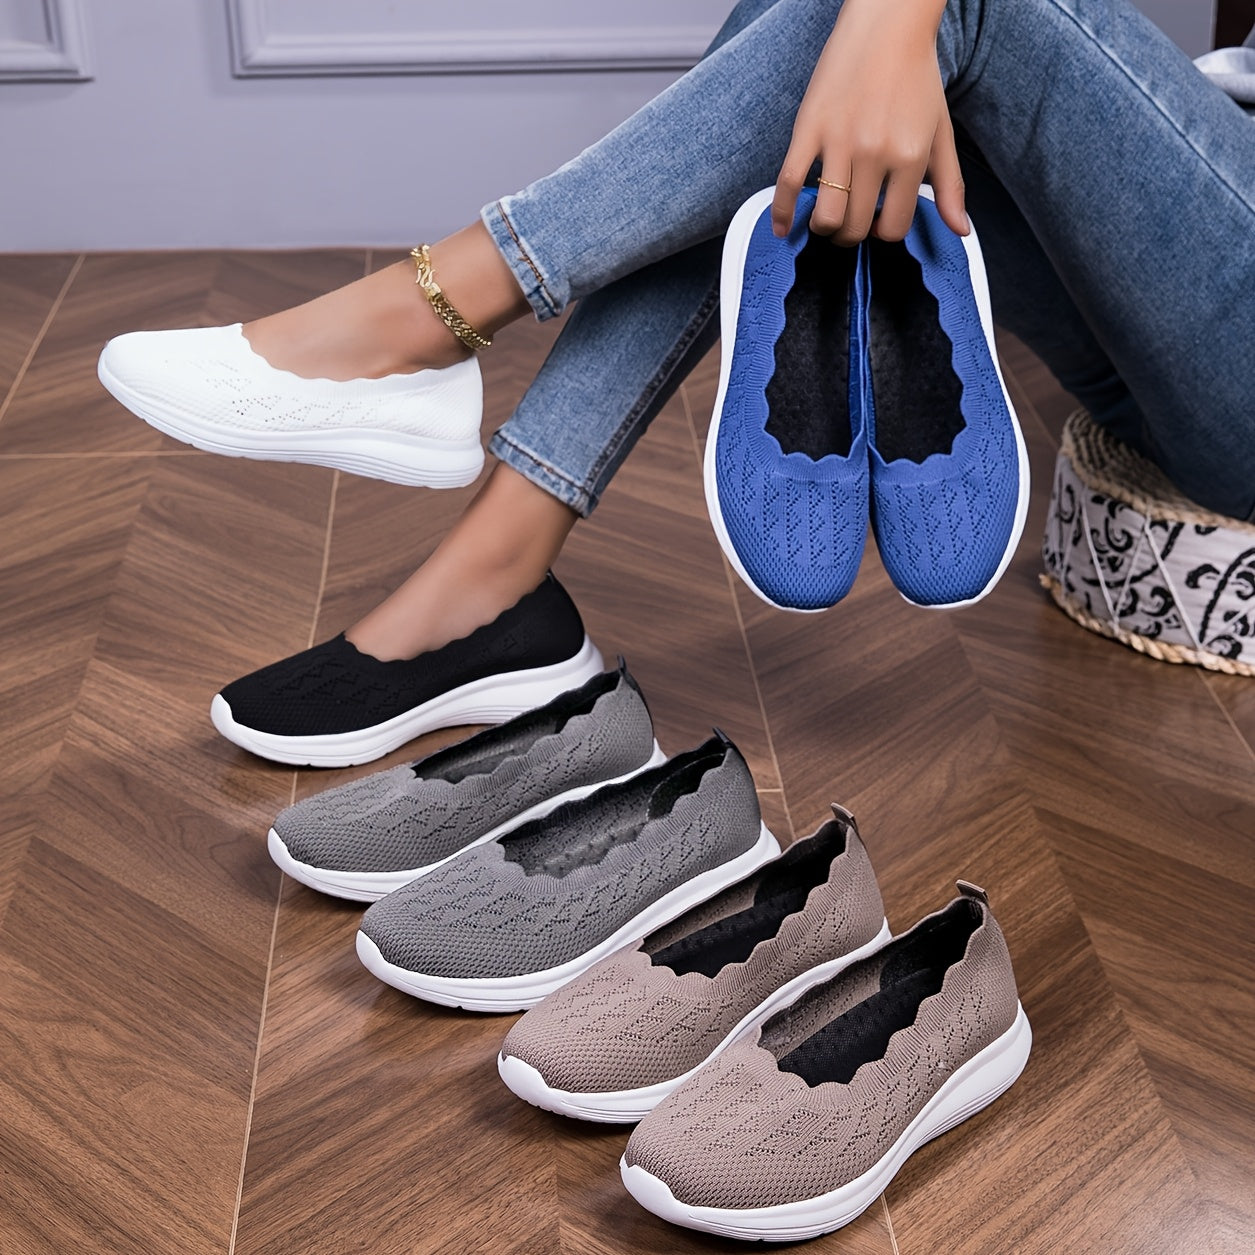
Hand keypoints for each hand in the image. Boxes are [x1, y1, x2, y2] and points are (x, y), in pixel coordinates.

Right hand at [772, 0, 968, 243]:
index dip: (884, 230)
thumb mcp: (941, 132)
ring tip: (828, 218)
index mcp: (910, 156)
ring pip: (825, 215)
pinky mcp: (808, 128)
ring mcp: (839, 141)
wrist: (887, 23)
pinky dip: (782, 213)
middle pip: (855, 226)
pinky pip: (789, 182)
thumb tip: (960, 231)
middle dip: (852, 233)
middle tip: (852, 220)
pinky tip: (784, 228)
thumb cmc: (916, 77)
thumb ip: (950, 184)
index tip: (878, 220)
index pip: (892, 227)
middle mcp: (875, 153)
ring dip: (825, 227)